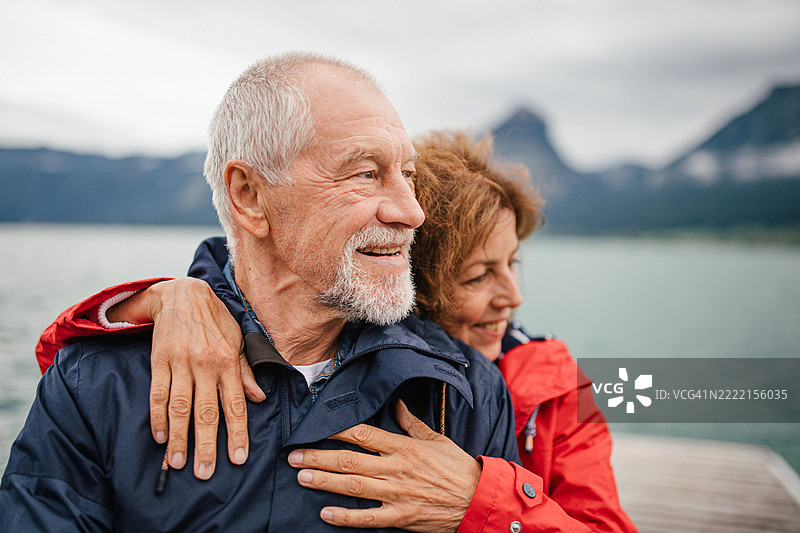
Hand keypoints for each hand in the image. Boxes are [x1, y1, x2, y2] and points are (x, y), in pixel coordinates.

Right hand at [109, 277, 263, 478]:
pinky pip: (158, 393)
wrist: (184, 294)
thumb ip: (246, 372)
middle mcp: (206, 364)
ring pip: (181, 407)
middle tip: (205, 472)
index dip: (236, 433)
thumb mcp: (237, 342)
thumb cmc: (215, 321)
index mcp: (228, 362)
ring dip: (179, 437)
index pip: (235, 405)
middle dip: (206, 445)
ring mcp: (181, 363)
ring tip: (178, 463)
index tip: (237, 458)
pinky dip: (158, 416)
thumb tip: (259, 398)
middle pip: (206, 412)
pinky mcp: (160, 360)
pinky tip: (160, 436)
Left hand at [287, 400, 480, 532]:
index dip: (336, 430)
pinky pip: (368, 518)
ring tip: (301, 477)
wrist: (477, 499)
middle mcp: (396, 468)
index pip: (363, 434)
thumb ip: (412, 423)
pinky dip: (346, 517)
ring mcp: (397, 493)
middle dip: (318, 456)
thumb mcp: (437, 438)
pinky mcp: (401, 516)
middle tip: (294, 455)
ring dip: (325, 481)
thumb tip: (396, 404)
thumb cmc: (457, 467)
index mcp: (404, 446)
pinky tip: (326, 513)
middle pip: (350, 460)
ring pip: (354, 486)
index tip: (315, 427)